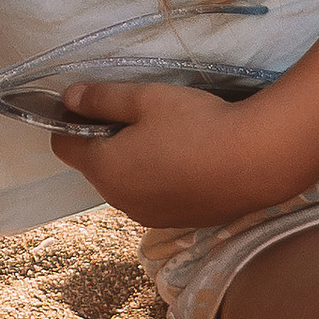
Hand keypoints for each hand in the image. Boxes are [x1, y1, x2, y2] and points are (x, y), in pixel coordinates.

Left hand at [46, 81, 281, 230]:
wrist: (255, 162)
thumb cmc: (195, 124)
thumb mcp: (145, 100)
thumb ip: (102, 98)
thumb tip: (68, 97)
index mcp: (104, 169)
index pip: (63, 146)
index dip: (68, 120)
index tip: (90, 101)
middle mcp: (119, 200)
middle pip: (97, 166)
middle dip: (106, 140)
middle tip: (137, 112)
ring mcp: (148, 216)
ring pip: (126, 182)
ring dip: (133, 161)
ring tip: (166, 133)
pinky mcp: (177, 221)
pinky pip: (152, 196)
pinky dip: (158, 178)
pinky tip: (186, 158)